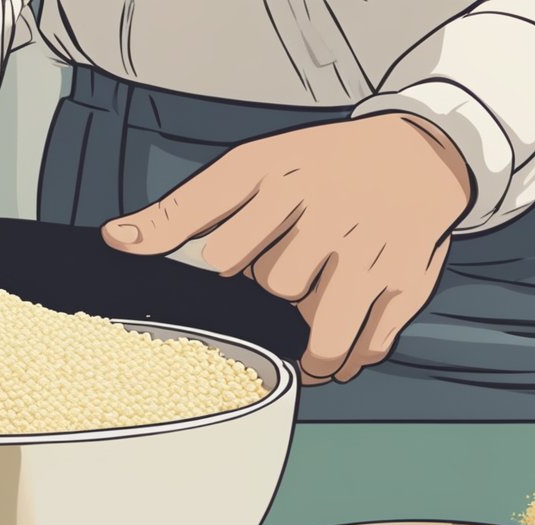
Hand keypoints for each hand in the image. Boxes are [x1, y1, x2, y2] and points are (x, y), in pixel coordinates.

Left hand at [102, 114, 472, 383]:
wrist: (419, 154)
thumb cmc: (321, 166)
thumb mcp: (248, 168)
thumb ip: (181, 211)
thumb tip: (116, 239)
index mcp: (281, 182)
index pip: (223, 251)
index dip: (225, 261)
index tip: (234, 257)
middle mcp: (329, 216)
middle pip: (275, 288)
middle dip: (279, 288)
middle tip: (295, 268)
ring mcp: (371, 254)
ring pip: (321, 333)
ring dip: (312, 352)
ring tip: (307, 346)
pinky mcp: (406, 284)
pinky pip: (368, 346)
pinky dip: (350, 360)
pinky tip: (340, 348)